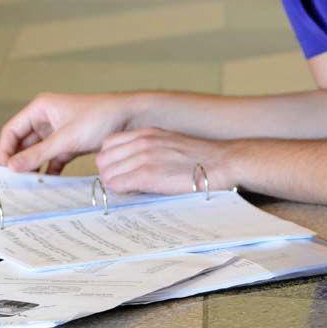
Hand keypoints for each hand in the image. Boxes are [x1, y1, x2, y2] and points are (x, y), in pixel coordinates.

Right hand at [0, 92, 134, 173]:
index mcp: (41, 108)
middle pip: (23, 143)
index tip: (5, 170)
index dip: (5, 150)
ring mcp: (58, 131)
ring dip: (33, 167)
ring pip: (37, 152)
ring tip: (28, 187)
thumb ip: (38, 154)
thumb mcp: (66, 138)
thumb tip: (12, 167)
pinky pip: (52, 158)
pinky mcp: (70, 143)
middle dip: (19, 161)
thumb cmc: (100, 117)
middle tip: (14, 183)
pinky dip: (49, 169)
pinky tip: (48, 184)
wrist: (130, 118)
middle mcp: (46, 118)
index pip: (12, 130)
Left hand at [95, 127, 235, 194]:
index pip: (108, 144)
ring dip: (115, 185)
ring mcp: (144, 157)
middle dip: (109, 174)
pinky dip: (121, 192)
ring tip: (131, 191)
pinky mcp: (149, 174)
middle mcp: (142, 141)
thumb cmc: (200, 158)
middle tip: (123, 185)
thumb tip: (131, 166)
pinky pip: (118, 184)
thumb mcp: (170, 143)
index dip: (111, 160)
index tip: (120, 171)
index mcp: (147, 133)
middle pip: (103, 160)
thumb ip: (149, 149)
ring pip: (108, 174)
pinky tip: (135, 194)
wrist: (223, 163)